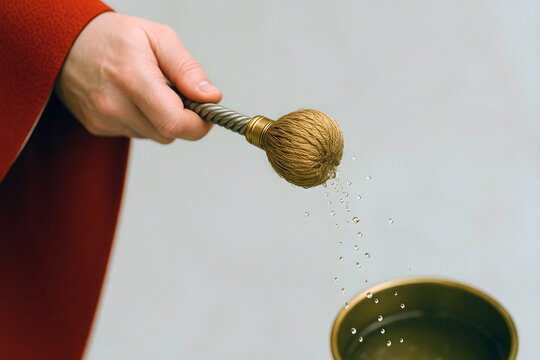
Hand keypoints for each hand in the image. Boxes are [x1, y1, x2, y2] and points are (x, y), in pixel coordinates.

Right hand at [55, 12, 221, 143]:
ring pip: (154, 136)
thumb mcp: (158, 37)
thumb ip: (187, 70)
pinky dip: (142, 120)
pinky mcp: (97, 127)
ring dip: (161, 119)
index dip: (199, 123)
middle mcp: (114, 104)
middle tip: (177, 93)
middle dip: (182, 118)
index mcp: (133, 78)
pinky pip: (136, 133)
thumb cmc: (113, 36)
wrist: (65, 41)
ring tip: (149, 90)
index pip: (175, 123)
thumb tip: (210, 97)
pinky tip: (132, 97)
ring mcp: (104, 119)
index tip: (206, 111)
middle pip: (168, 134)